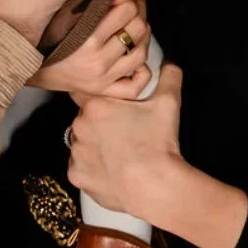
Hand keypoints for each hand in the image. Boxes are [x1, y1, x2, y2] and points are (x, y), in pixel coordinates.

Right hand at [29, 0, 152, 101]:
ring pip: (141, 55)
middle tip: (131, 14)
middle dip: (137, 17)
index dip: (130, 2)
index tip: (125, 1)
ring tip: (134, 32)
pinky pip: (135, 86)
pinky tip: (136, 60)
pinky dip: (142, 72)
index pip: (127, 12)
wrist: (33, 67)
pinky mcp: (104, 92)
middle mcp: (97, 62)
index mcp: (87, 40)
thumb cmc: (52, 36)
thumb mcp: (72, 16)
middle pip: (137, 31)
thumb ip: (102, 1)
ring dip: (142, 40)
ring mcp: (102, 80)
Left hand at [67, 63, 184, 216]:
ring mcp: (76, 154)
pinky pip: (81, 170)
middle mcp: (78, 127)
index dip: (108, 108)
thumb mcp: (168, 103)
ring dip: (96, 148)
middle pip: (86, 122)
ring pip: (82, 146)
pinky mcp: (77, 177)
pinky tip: (112, 171)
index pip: (93, 100)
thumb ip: (169, 76)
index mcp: (95, 105)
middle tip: (124, 136)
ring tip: (120, 155)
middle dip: (102, 127)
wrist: (155, 185)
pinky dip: (93, 170)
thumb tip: (171, 63)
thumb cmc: (158, 143)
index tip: (120, 116)